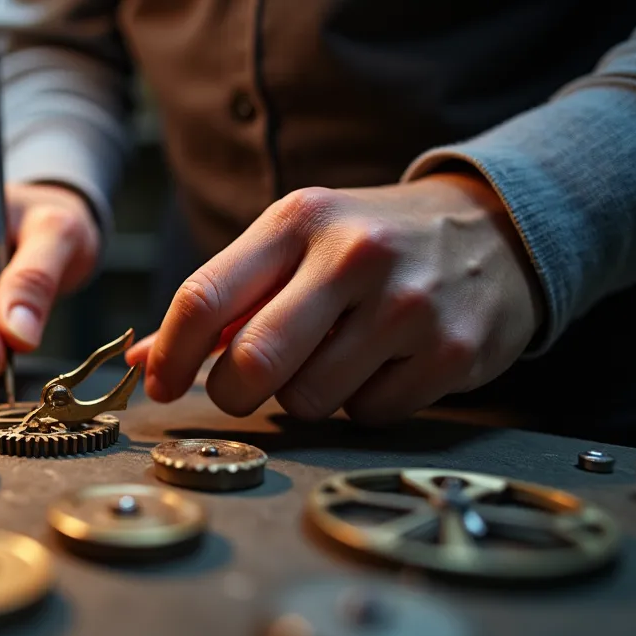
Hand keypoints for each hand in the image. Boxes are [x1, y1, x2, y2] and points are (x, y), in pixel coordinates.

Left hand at [125, 173, 545, 423]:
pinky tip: (381, 364)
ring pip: (307, 400)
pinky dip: (360, 404)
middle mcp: (354, 256)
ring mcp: (408, 306)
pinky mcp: (452, 352)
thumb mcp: (294, 243)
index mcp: (299, 220)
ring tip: (332, 355)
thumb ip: (222, 298)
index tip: (158, 383)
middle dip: (231, 391)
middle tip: (241, 385)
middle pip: (252, 362)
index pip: (205, 297)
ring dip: (303, 395)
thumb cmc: (367, 244)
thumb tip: (141, 360)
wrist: (494, 230)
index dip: (170, 354)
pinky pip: (367, 414)